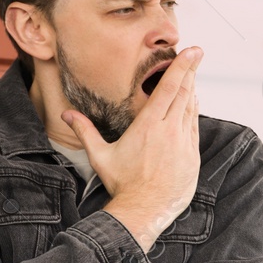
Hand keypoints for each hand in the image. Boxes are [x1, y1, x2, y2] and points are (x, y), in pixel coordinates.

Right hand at [65, 47, 202, 252]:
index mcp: (148, 126)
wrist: (144, 211)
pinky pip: (194, 129)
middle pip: (184, 93)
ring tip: (192, 77)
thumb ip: (85, 132)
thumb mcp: (100, 156)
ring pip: (191, 110)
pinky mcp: (193, 158)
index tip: (193, 51)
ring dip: (192, 91)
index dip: (182, 67)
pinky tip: (192, 105)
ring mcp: (184, 144)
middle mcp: (170, 131)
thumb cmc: (123, 184)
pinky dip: (193, 114)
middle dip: (191, 71)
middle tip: (197, 54)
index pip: (168, 88)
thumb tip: (66, 115)